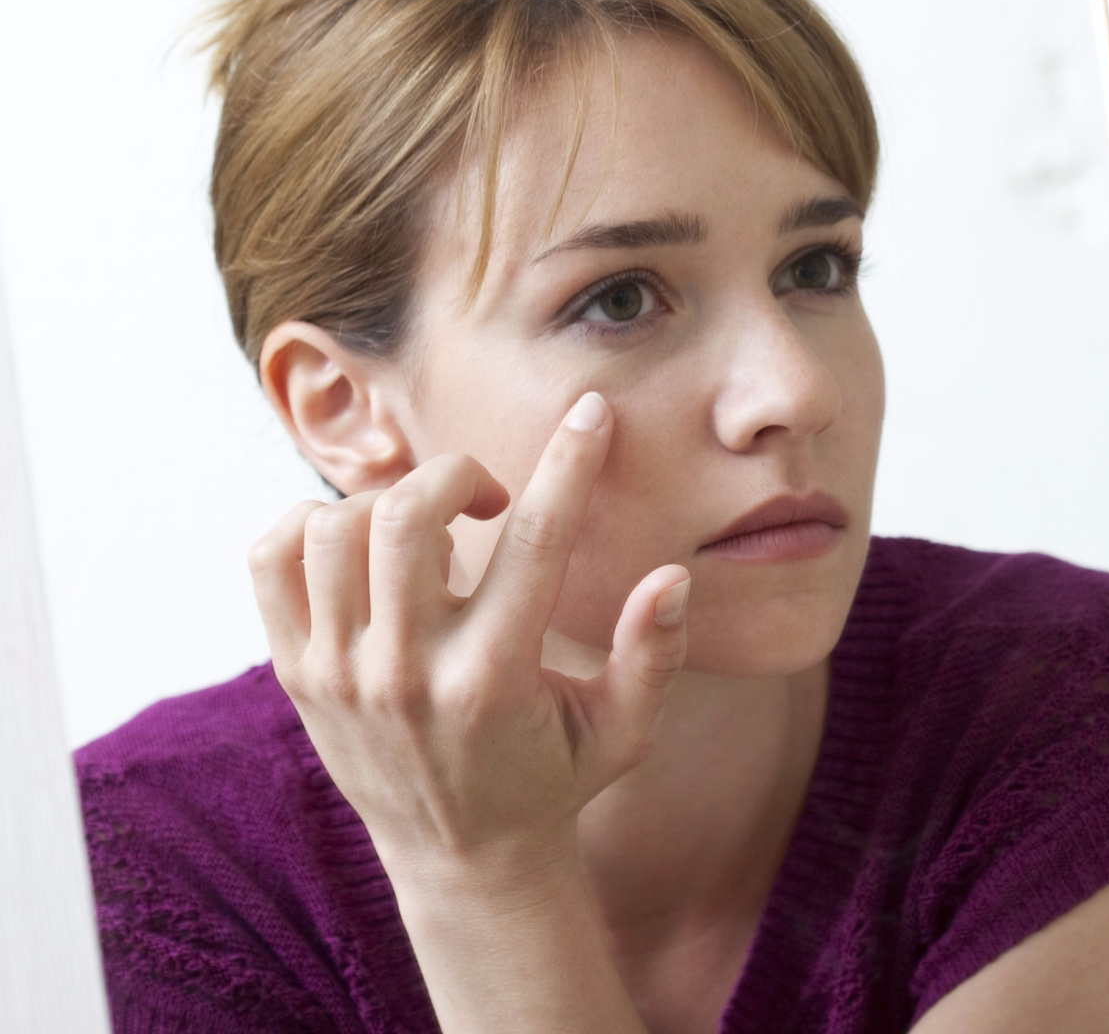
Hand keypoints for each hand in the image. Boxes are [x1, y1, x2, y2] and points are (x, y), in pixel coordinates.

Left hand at [247, 391, 690, 894]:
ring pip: (335, 528)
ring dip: (388, 500)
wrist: (459, 861)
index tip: (590, 413)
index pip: (535, 541)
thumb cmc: (552, 780)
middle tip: (486, 497)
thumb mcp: (623, 731)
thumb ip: (652, 654)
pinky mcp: (297, 673)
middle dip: (457, 472)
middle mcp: (408, 673)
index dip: (571, 464)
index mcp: (495, 680)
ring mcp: (340, 673)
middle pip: (408, 516)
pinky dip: (311, 523)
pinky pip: (272, 558)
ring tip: (426, 528)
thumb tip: (671, 577)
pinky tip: (361, 544)